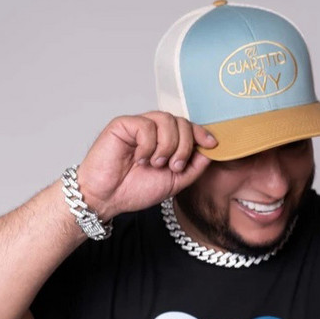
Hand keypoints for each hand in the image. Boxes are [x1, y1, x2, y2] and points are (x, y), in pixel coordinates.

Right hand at [75, 112, 216, 219]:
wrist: (107, 198)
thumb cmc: (135, 190)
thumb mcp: (175, 182)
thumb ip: (193, 167)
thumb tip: (210, 151)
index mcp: (166, 142)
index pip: (189, 128)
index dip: (202, 133)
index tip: (212, 144)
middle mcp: (154, 131)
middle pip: (182, 122)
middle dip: (184, 146)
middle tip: (173, 166)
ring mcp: (139, 126)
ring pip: (167, 120)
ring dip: (167, 146)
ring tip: (156, 164)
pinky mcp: (123, 124)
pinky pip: (146, 125)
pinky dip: (148, 146)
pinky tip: (139, 159)